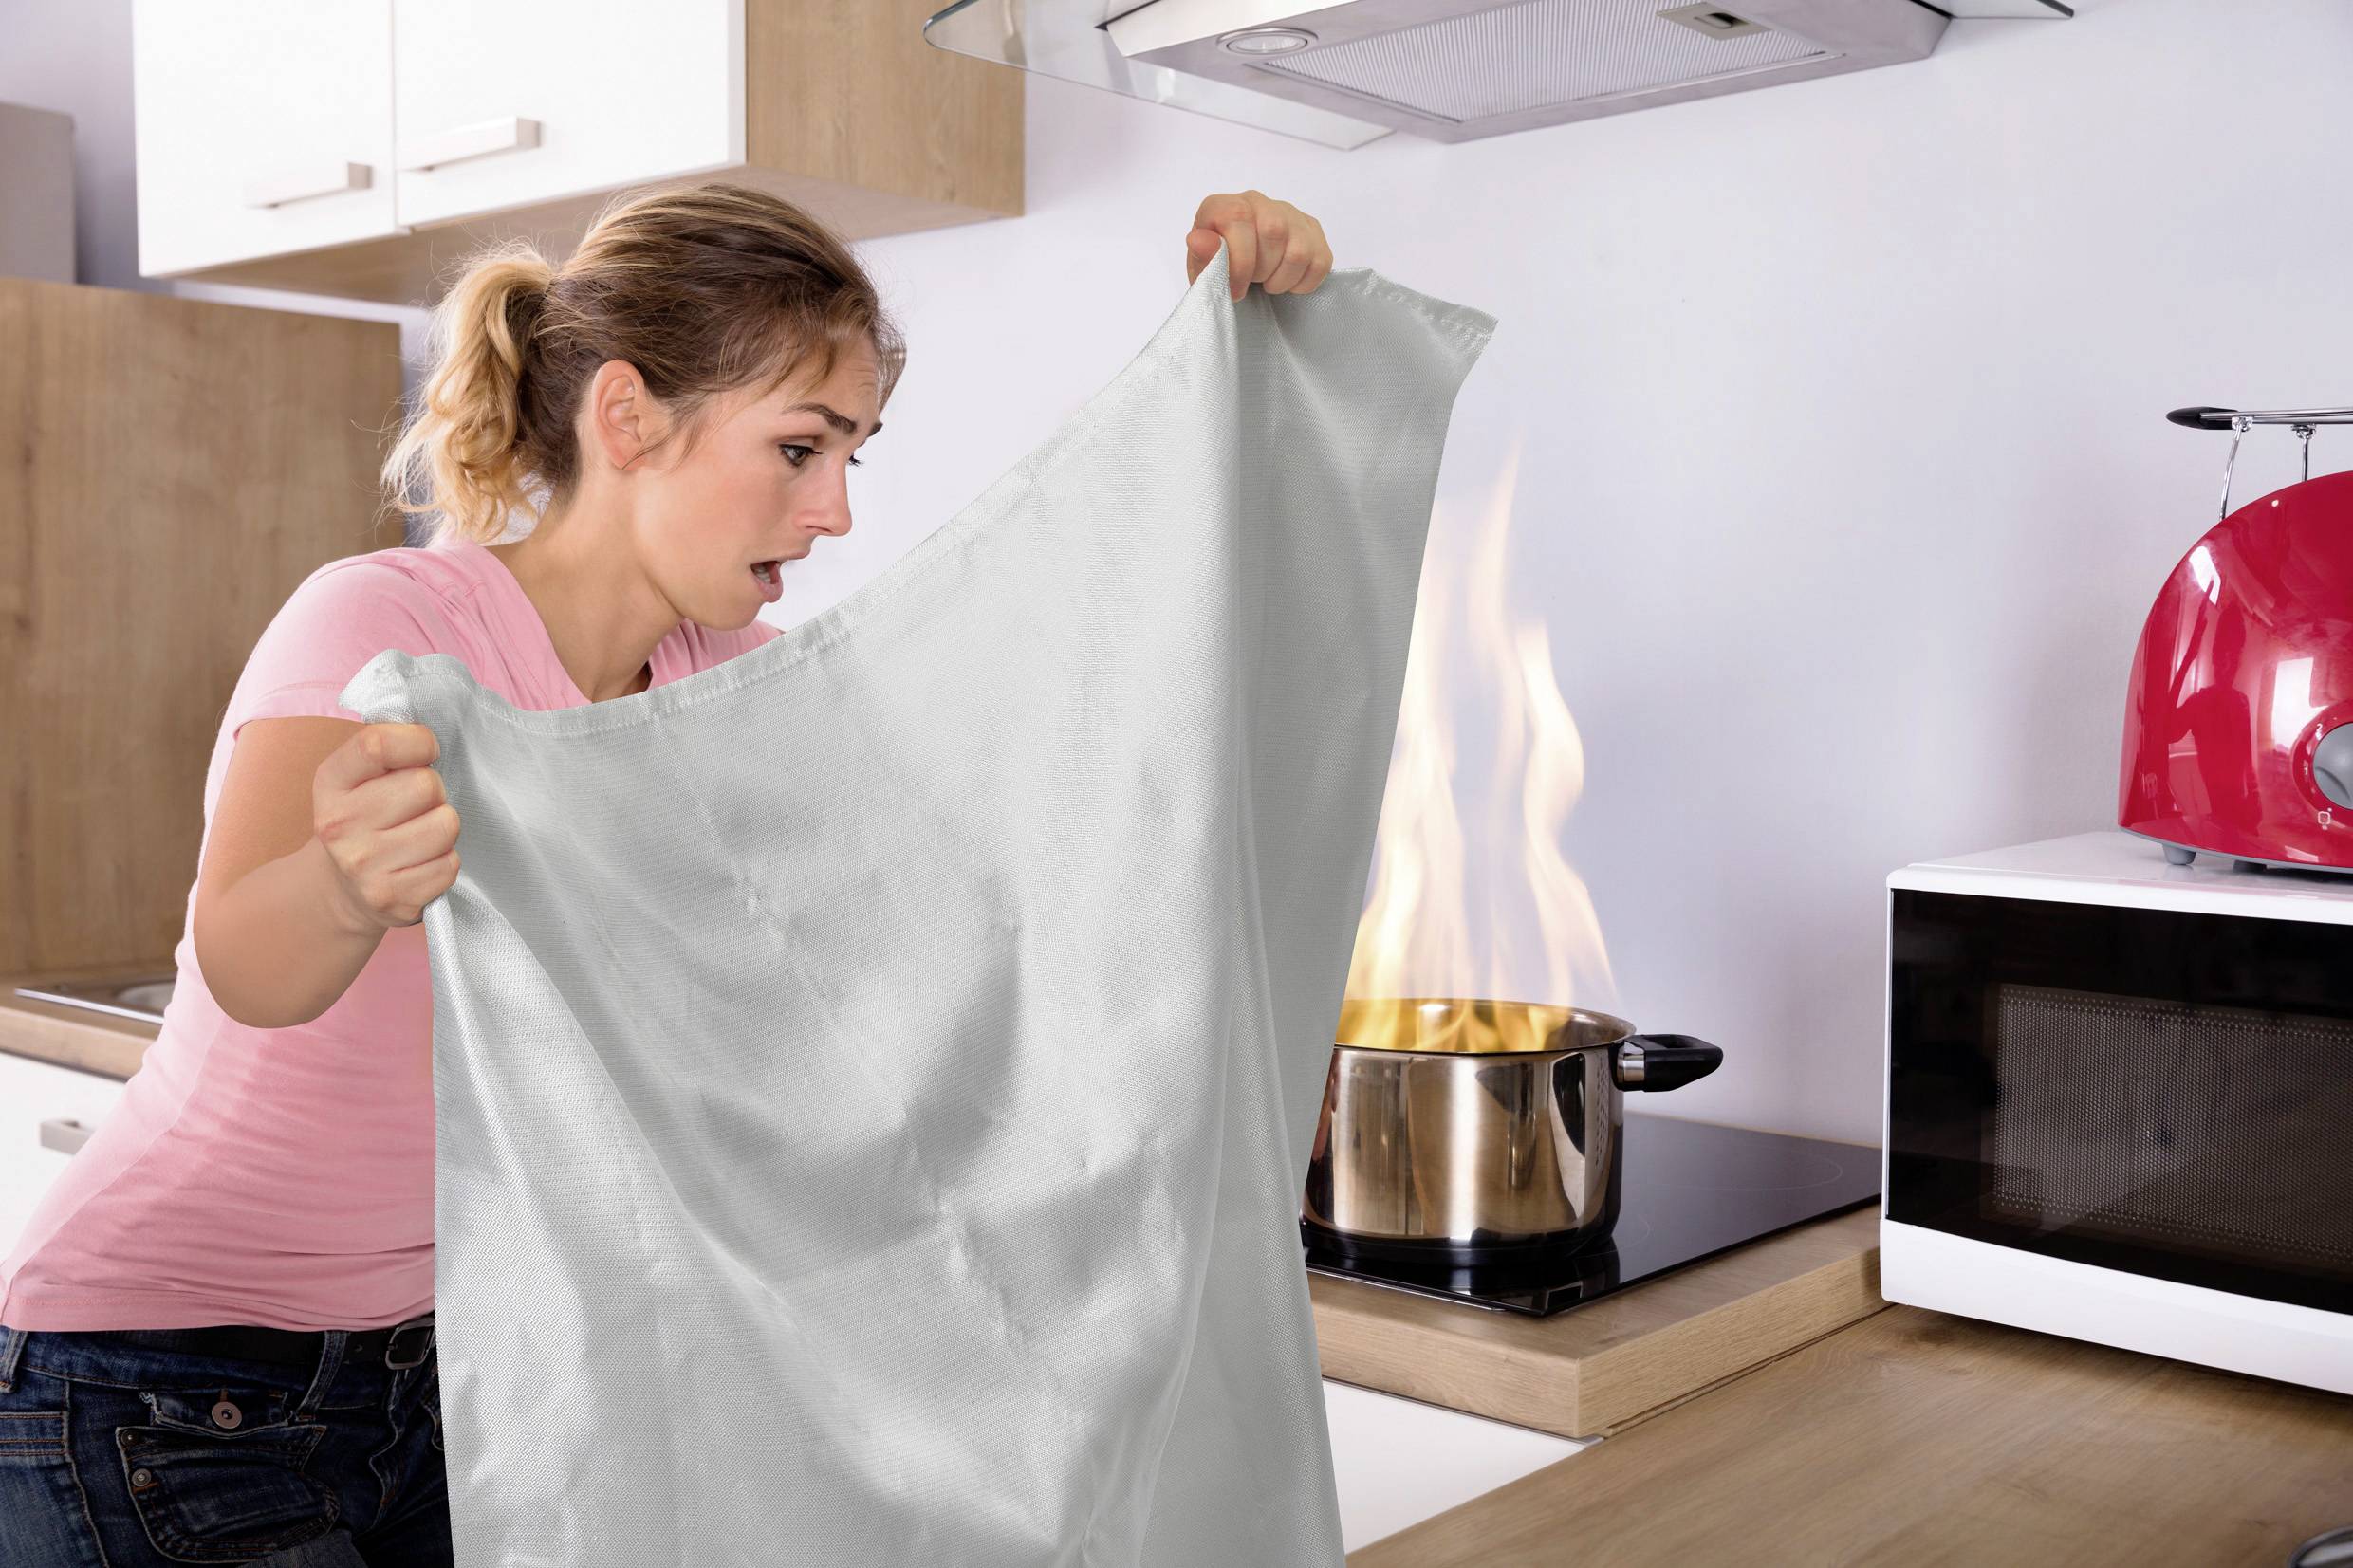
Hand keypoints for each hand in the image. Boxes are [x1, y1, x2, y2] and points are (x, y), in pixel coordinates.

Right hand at [312, 722, 461, 930]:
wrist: (340, 888)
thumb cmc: (365, 817)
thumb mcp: (358, 775)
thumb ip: (389, 746)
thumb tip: (431, 734)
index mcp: (330, 782)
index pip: (378, 745)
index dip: (418, 742)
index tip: (426, 751)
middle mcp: (339, 825)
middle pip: (426, 785)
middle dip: (433, 791)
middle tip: (416, 805)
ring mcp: (364, 866)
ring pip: (446, 825)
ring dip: (442, 827)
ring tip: (418, 833)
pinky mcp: (393, 898)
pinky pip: (450, 864)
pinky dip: (444, 861)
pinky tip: (419, 862)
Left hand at [1184, 190, 1332, 300]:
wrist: (1239, 277)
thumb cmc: (1220, 270)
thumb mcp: (1202, 271)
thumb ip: (1202, 257)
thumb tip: (1199, 239)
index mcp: (1225, 205)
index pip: (1238, 217)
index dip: (1239, 261)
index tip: (1235, 289)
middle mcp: (1258, 201)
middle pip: (1272, 231)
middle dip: (1261, 271)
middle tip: (1251, 282)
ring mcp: (1290, 214)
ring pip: (1298, 250)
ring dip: (1281, 280)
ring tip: (1267, 282)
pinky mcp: (1313, 231)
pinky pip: (1319, 262)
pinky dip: (1302, 284)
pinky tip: (1286, 281)